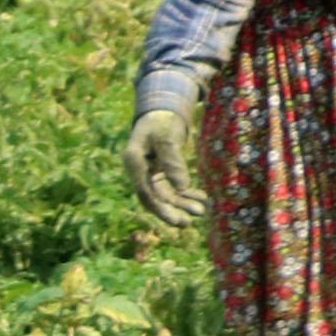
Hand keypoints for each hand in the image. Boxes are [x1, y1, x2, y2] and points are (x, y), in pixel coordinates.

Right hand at [123, 104, 207, 228]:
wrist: (160, 113)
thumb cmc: (161, 121)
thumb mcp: (167, 136)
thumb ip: (172, 161)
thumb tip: (182, 187)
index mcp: (133, 160)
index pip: (144, 189)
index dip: (159, 205)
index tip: (175, 218)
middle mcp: (139, 171)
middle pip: (153, 196)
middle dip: (170, 210)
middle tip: (186, 223)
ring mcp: (149, 174)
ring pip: (164, 195)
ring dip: (181, 204)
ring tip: (200, 211)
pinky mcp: (160, 174)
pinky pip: (173, 188)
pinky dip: (186, 194)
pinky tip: (202, 198)